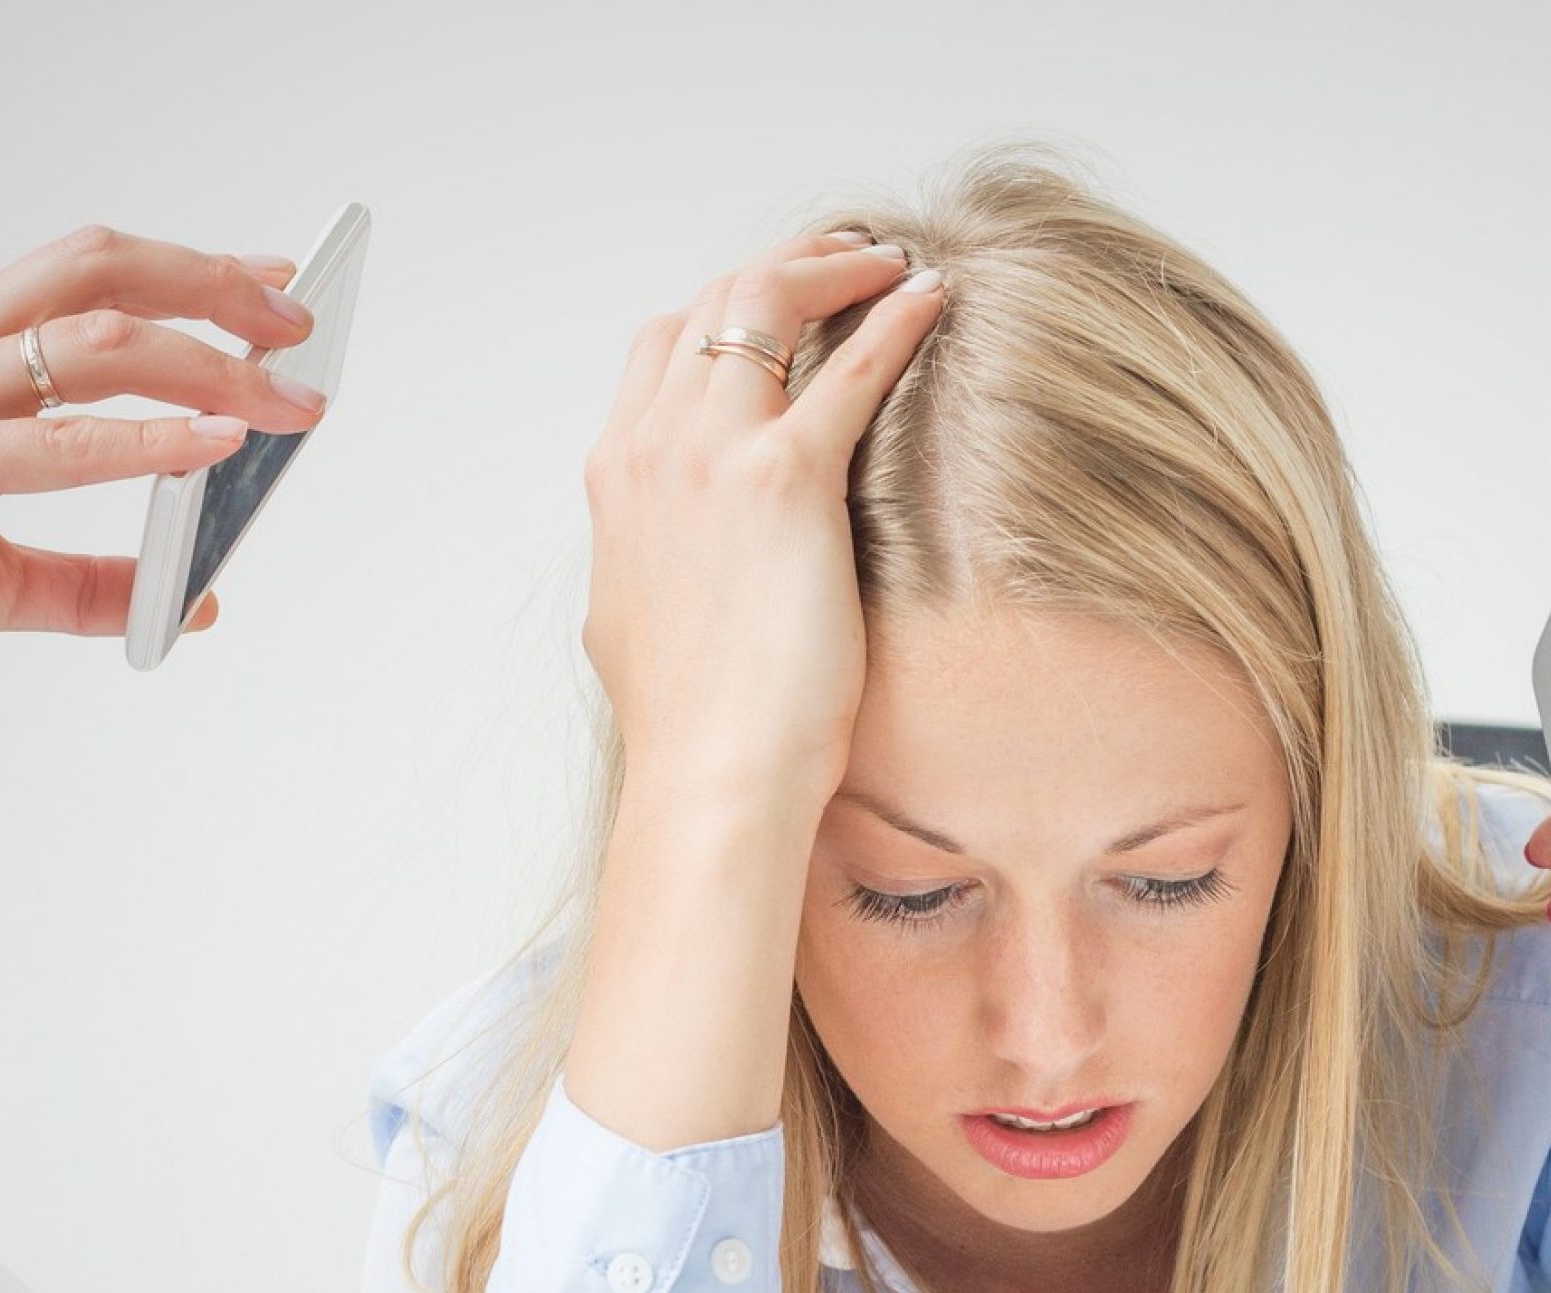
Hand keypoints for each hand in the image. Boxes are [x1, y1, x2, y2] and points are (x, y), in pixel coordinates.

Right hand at [0, 228, 327, 678]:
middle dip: (214, 287)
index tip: (270, 279)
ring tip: (284, 397)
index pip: (87, 274)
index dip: (187, 268)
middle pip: (102, 272)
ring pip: (93, 340)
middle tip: (299, 323)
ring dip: (207, 362)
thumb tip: (192, 601)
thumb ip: (88, 585)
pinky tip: (213, 444)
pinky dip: (147, 441)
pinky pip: (56, 441)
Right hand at [581, 234, 943, 811]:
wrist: (710, 774)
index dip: (728, 308)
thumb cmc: (690, 722)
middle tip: (852, 259)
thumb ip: (647, 556)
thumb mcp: (633, 617)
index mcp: (618, 476)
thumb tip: (658, 553)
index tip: (785, 307)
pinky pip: (849, 366)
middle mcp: (653, 446)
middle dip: (788, 265)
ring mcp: (711, 454)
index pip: (663, 342)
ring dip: (836, 268)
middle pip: (714, 301)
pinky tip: (932, 296)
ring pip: (765, 302)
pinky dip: (893, 319)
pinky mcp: (785, 480)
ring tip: (889, 263)